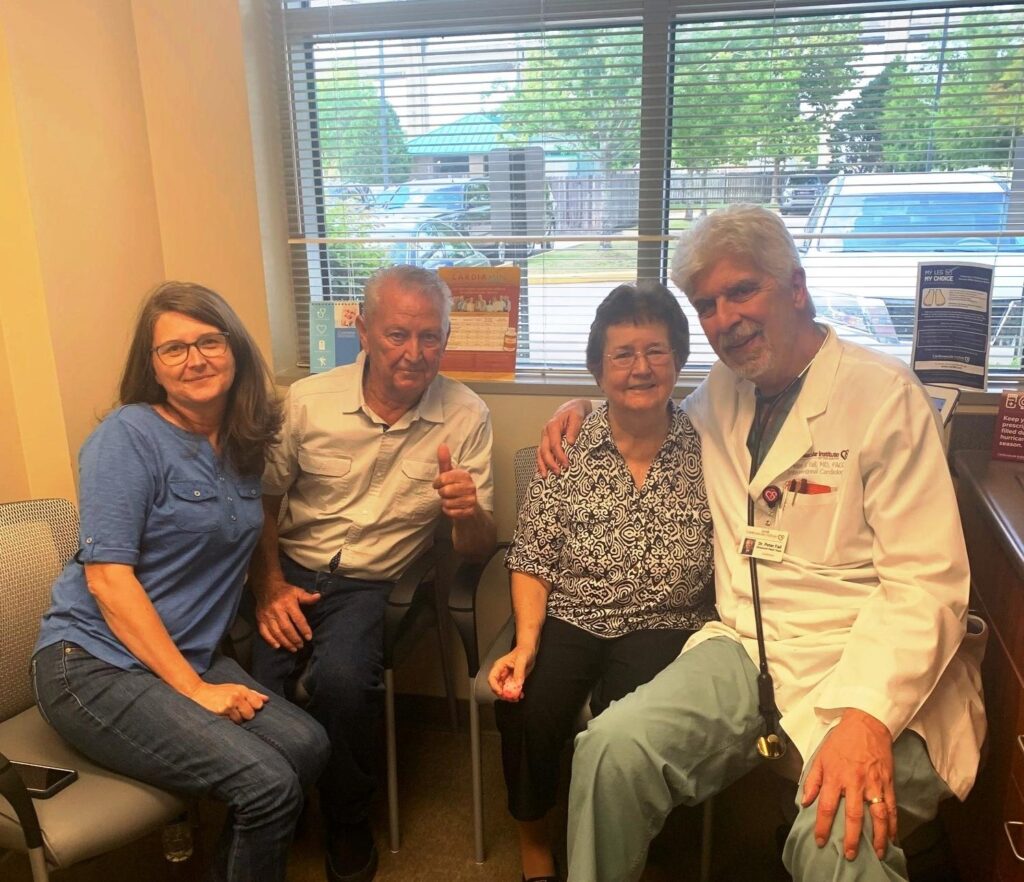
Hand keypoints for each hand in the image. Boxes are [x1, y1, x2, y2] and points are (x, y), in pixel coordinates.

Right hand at [187, 681, 268, 723]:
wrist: (199, 693)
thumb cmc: (220, 692)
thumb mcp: (236, 689)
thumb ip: (252, 694)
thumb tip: (267, 699)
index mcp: (242, 689)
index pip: (258, 703)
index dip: (254, 709)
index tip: (249, 709)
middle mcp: (237, 695)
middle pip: (251, 714)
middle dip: (245, 716)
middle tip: (236, 712)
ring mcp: (229, 704)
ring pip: (240, 720)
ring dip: (235, 720)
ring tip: (228, 714)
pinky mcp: (221, 711)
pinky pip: (231, 722)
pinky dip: (228, 722)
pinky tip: (223, 717)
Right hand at [254, 576, 320, 651]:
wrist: (266, 587)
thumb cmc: (285, 591)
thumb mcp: (297, 591)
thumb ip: (307, 597)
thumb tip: (318, 597)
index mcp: (287, 603)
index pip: (297, 619)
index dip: (304, 629)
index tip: (309, 637)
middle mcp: (276, 610)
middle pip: (286, 628)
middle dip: (294, 639)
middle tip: (301, 646)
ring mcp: (267, 616)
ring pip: (276, 632)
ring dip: (285, 642)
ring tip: (293, 649)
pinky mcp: (260, 619)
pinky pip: (264, 632)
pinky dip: (270, 641)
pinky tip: (278, 646)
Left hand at [433, 444, 479, 519]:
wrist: (468, 507)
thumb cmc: (456, 488)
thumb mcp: (449, 474)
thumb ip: (444, 460)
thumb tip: (442, 445)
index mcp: (465, 475)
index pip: (443, 478)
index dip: (437, 483)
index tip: (439, 484)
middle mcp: (470, 486)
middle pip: (444, 491)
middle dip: (442, 494)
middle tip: (447, 493)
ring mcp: (471, 500)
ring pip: (447, 503)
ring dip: (445, 503)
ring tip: (451, 500)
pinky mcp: (470, 512)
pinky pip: (451, 512)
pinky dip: (448, 511)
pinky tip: (453, 508)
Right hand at [487, 646, 536, 700]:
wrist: (529, 651)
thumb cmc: (524, 652)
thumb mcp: (522, 660)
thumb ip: (519, 672)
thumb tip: (518, 684)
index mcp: (499, 666)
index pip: (492, 678)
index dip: (495, 687)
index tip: (501, 692)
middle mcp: (501, 673)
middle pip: (497, 687)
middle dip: (503, 694)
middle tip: (511, 698)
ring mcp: (507, 678)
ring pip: (504, 690)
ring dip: (509, 696)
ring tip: (516, 698)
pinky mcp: (513, 681)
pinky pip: (511, 690)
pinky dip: (515, 694)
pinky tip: (520, 695)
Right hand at [537, 399, 590, 475]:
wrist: (571, 407)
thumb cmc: (575, 411)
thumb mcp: (577, 416)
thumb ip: (573, 428)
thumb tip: (570, 442)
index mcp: (553, 426)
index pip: (554, 444)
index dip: (560, 456)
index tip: (566, 464)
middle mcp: (546, 432)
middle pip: (544, 450)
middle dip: (550, 463)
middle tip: (558, 472)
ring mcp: (544, 437)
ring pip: (540, 453)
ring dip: (542, 465)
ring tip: (546, 476)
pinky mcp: (546, 441)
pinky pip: (541, 453)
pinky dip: (541, 462)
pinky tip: (543, 471)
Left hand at [801, 709, 896, 860]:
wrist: (866, 723)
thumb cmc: (841, 740)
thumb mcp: (821, 756)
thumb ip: (812, 780)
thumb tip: (805, 801)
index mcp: (835, 776)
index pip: (827, 807)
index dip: (823, 826)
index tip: (820, 841)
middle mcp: (855, 782)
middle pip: (854, 816)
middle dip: (852, 838)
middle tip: (850, 855)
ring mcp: (874, 784)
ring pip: (878, 816)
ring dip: (879, 837)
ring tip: (878, 853)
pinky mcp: (888, 783)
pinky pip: (891, 807)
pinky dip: (893, 824)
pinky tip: (893, 837)